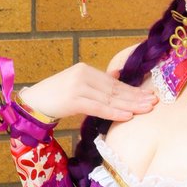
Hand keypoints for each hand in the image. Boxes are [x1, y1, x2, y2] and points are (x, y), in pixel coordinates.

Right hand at [18, 62, 158, 121]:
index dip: (132, 90)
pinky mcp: (73, 99)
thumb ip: (97, 82)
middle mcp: (84, 75)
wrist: (32, 103)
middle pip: (115, 89)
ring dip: (130, 105)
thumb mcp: (78, 84)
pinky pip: (98, 108)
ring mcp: (78, 86)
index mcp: (86, 70)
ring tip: (147, 109)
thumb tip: (117, 76)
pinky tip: (127, 116)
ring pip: (110, 98)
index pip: (114, 83)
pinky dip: (114, 112)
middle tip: (154, 102)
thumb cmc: (56, 96)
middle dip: (136, 97)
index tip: (149, 95)